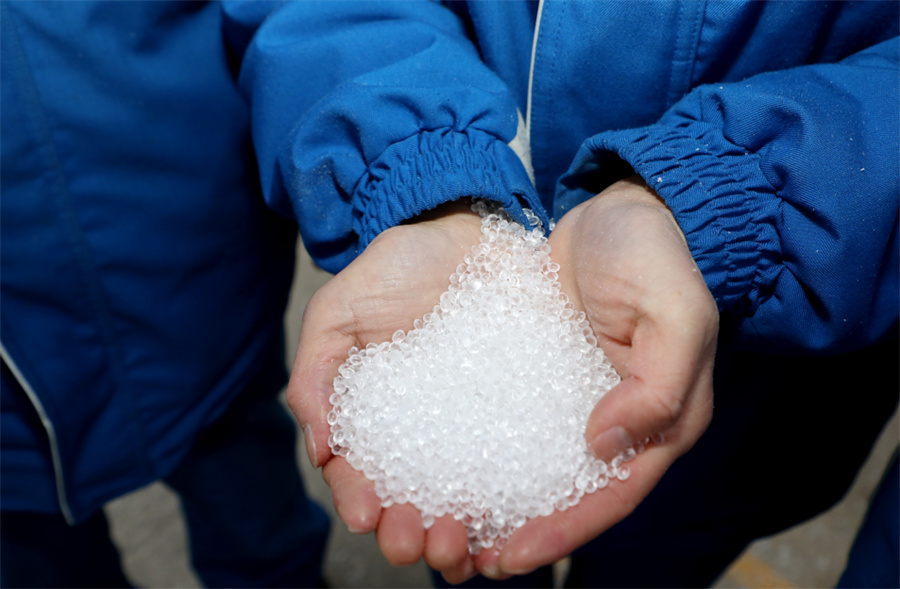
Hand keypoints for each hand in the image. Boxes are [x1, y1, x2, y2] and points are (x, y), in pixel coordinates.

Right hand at [286, 201, 483, 583]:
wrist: (464, 232)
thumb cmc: (395, 270)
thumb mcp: (338, 313)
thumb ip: (316, 375)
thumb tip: (317, 446)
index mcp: (373, 421)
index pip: (359, 477)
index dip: (358, 501)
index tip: (366, 513)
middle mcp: (422, 436)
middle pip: (411, 502)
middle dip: (407, 534)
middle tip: (412, 541)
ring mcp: (472, 430)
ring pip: (462, 499)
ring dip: (457, 535)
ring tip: (460, 544)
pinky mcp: (519, 414)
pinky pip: (517, 466)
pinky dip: (511, 504)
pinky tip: (510, 522)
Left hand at [475, 176, 718, 577]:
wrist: (625, 207)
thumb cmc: (658, 256)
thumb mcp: (674, 313)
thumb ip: (655, 385)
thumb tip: (602, 444)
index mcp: (662, 419)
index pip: (611, 494)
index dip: (563, 531)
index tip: (510, 557)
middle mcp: (619, 419)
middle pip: (571, 494)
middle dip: (523, 531)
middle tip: (467, 559)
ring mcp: (579, 397)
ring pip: (539, 465)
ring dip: (499, 500)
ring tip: (447, 525)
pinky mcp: (545, 373)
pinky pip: (515, 420)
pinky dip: (487, 448)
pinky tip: (447, 463)